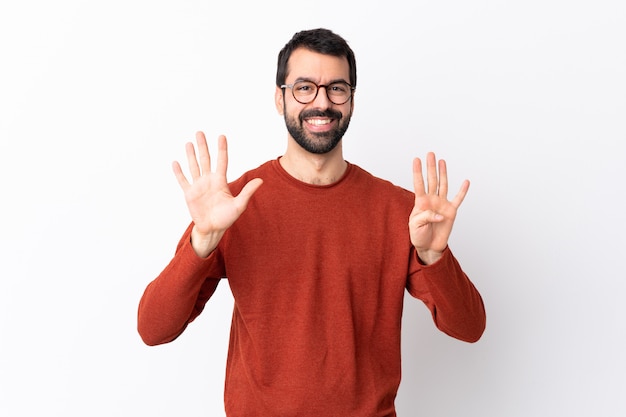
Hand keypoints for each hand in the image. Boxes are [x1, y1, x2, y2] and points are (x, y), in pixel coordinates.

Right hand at [172, 132, 262, 256]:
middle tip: (200, 132)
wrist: (213, 229)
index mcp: (221, 181)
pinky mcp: (189, 194)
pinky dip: (179, 172)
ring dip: (191, 155)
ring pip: (194, 166)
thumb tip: (261, 181)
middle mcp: (209, 180)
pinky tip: (176, 162)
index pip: (222, 161)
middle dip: (203, 146)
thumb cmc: (226, 218)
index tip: (221, 136)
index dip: (221, 149)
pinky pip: (183, 180)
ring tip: (189, 143)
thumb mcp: (239, 205)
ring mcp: (198, 186)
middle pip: (205, 159)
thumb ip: (247, 192)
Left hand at [409, 152, 468, 264]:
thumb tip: (439, 215)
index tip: (416, 159)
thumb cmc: (418, 235)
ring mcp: (442, 204)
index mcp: (420, 203)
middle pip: (432, 180)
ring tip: (441, 161)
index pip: (419, 184)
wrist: (428, 246)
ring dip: (443, 173)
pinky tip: (466, 182)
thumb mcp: (416, 226)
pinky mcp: (451, 212)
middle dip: (430, 167)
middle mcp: (431, 200)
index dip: (417, 172)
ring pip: (443, 185)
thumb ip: (425, 217)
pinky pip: (458, 199)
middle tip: (430, 154)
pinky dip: (463, 191)